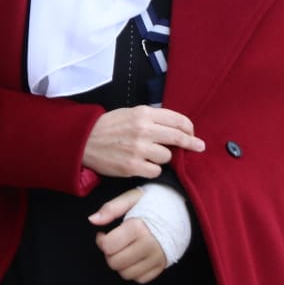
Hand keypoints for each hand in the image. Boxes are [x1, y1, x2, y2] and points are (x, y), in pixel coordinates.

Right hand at [81, 105, 204, 178]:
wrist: (84, 140)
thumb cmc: (108, 126)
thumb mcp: (131, 113)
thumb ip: (152, 118)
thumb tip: (175, 127)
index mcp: (144, 114)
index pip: (177, 120)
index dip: (189, 128)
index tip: (192, 133)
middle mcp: (144, 130)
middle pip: (178, 138)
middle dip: (192, 143)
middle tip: (199, 146)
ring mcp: (139, 149)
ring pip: (167, 157)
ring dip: (162, 157)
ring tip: (148, 154)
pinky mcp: (133, 166)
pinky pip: (156, 171)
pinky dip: (152, 169)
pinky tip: (142, 164)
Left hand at [89, 188, 166, 283]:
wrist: (182, 209)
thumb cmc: (153, 202)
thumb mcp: (131, 198)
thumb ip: (111, 208)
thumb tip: (92, 220)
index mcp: (138, 227)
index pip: (109, 246)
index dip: (101, 241)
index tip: (103, 234)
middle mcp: (149, 245)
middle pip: (115, 263)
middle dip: (109, 253)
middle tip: (113, 242)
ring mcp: (157, 258)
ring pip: (126, 274)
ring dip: (120, 263)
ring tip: (124, 249)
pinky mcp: (162, 266)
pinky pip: (140, 279)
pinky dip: (133, 271)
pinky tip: (134, 257)